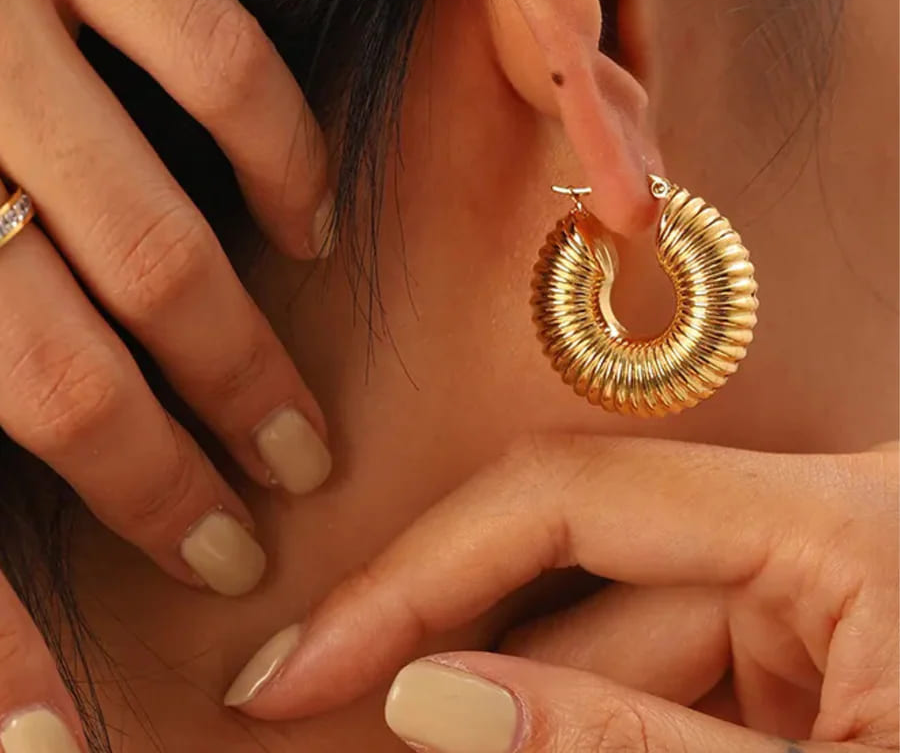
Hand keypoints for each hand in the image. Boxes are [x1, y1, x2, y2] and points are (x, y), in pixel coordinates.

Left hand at [0, 0, 335, 743]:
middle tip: (234, 550)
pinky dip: (282, 162)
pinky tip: (311, 228)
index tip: (52, 725)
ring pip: (148, 240)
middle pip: (46, 370)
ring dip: (232, 365)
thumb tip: (20, 375)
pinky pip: (210, 59)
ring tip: (297, 443)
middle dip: (149, 485)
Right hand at [226, 437, 897, 750]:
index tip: (301, 662)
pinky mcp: (817, 656)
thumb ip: (619, 749)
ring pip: (620, 646)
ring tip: (395, 734)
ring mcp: (817, 597)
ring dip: (524, 722)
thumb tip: (430, 702)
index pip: (575, 497)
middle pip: (585, 582)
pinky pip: (668, 686)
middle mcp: (820, 533)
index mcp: (848, 525)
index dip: (418, 574)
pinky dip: (593, 735)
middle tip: (305, 710)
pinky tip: (513, 744)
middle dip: (452, 664)